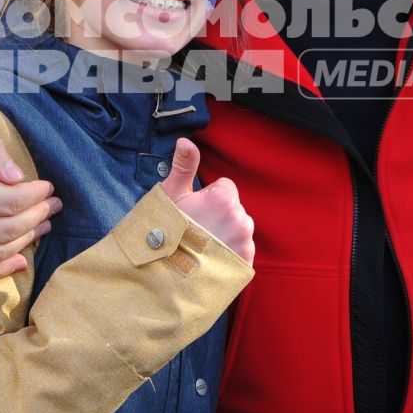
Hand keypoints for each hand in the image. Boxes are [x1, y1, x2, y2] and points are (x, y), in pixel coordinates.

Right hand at [0, 123, 60, 283]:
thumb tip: (18, 176)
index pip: (10, 202)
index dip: (35, 196)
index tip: (48, 188)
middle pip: (8, 230)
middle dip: (37, 217)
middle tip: (52, 206)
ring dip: (25, 241)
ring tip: (41, 225)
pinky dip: (0, 269)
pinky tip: (20, 258)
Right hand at [159, 139, 254, 265]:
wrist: (165, 273)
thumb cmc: (166, 231)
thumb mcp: (171, 196)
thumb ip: (184, 166)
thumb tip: (185, 140)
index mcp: (225, 198)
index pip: (225, 188)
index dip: (208, 198)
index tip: (194, 213)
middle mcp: (241, 218)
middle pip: (233, 209)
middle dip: (219, 216)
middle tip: (196, 231)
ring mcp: (245, 242)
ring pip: (238, 229)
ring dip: (226, 234)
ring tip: (203, 248)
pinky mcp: (246, 261)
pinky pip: (242, 249)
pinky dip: (230, 253)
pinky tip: (211, 260)